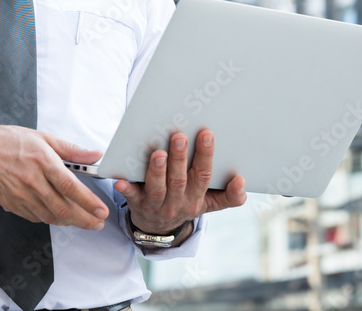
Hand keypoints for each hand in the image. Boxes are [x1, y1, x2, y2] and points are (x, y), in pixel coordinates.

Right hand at [0, 125, 108, 229]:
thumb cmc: (9, 142)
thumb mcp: (44, 138)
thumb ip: (72, 150)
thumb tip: (94, 154)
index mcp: (43, 162)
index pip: (71, 187)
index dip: (88, 202)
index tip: (101, 209)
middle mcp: (33, 182)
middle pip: (63, 208)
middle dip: (84, 219)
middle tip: (98, 223)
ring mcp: (21, 196)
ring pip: (50, 216)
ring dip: (69, 222)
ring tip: (83, 221)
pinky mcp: (13, 204)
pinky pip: (36, 217)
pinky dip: (50, 218)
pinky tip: (59, 216)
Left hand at [114, 130, 246, 236]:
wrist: (159, 228)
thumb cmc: (187, 203)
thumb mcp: (211, 204)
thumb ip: (230, 196)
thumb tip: (242, 182)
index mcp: (197, 198)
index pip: (203, 176)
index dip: (206, 155)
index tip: (207, 133)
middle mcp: (178, 202)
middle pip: (180, 180)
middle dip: (180, 158)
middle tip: (179, 136)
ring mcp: (156, 204)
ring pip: (158, 188)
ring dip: (157, 171)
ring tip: (158, 153)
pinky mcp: (138, 204)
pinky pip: (131, 197)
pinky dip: (126, 189)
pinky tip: (120, 180)